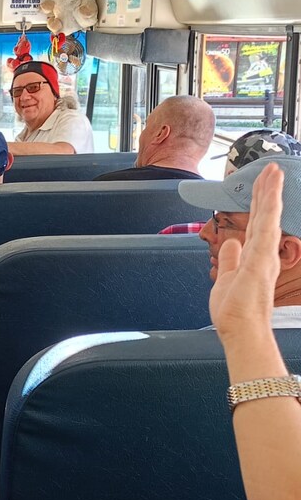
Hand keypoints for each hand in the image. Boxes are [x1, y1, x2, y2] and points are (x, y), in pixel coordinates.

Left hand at [210, 162, 282, 339]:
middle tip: (271, 169)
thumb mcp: (226, 278)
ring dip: (271, 192)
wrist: (240, 330)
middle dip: (268, 191)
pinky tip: (272, 189)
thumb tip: (230, 243)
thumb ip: (230, 259)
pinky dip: (270, 206)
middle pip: (265, 215)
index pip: (258, 224)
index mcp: (255, 258)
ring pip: (269, 215)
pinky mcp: (261, 256)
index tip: (262, 186)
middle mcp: (264, 253)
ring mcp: (264, 254)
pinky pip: (267, 225)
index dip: (260, 204)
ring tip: (273, 170)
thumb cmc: (234, 312)